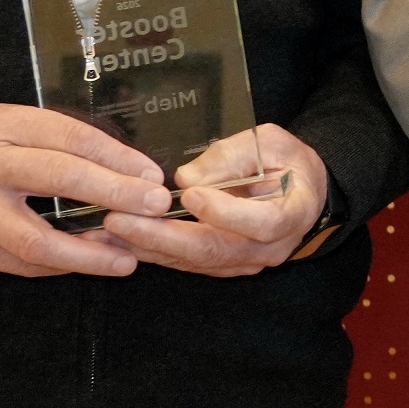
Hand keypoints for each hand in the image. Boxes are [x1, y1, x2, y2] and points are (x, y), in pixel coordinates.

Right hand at [0, 104, 168, 276]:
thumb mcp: (8, 122)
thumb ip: (56, 138)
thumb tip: (124, 166)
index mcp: (3, 126)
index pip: (72, 138)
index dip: (118, 158)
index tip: (153, 175)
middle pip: (61, 179)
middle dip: (116, 194)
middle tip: (155, 207)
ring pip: (38, 239)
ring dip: (89, 253)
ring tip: (127, 259)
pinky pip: (19, 264)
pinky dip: (58, 266)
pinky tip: (87, 263)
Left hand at [102, 125, 329, 277]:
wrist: (299, 190)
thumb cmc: (287, 161)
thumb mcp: (270, 142)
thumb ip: (233, 157)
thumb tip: (185, 179)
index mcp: (293, 213)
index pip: (262, 223)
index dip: (225, 213)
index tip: (189, 195)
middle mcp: (270, 248)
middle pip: (215, 249)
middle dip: (163, 236)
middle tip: (121, 219)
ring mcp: (245, 261)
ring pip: (195, 260)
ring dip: (149, 246)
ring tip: (109, 229)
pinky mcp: (222, 265)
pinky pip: (186, 262)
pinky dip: (153, 251)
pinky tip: (121, 239)